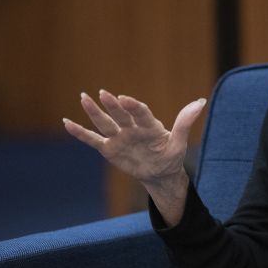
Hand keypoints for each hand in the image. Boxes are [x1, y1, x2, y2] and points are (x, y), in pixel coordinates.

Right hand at [63, 90, 206, 223]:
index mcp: (150, 126)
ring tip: (83, 97)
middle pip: (120, 115)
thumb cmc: (171, 157)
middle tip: (103, 94)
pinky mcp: (109, 148)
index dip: (133, 106)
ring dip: (94, 112)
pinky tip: (67, 122)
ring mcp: (119, 137)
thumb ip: (185, 123)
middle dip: (112, 105)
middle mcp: (132, 128)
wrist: (160, 174)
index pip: (140, 113)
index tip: (125, 99)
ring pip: (105, 123)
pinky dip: (80, 132)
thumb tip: (200, 102)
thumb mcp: (179, 143)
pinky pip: (92, 139)